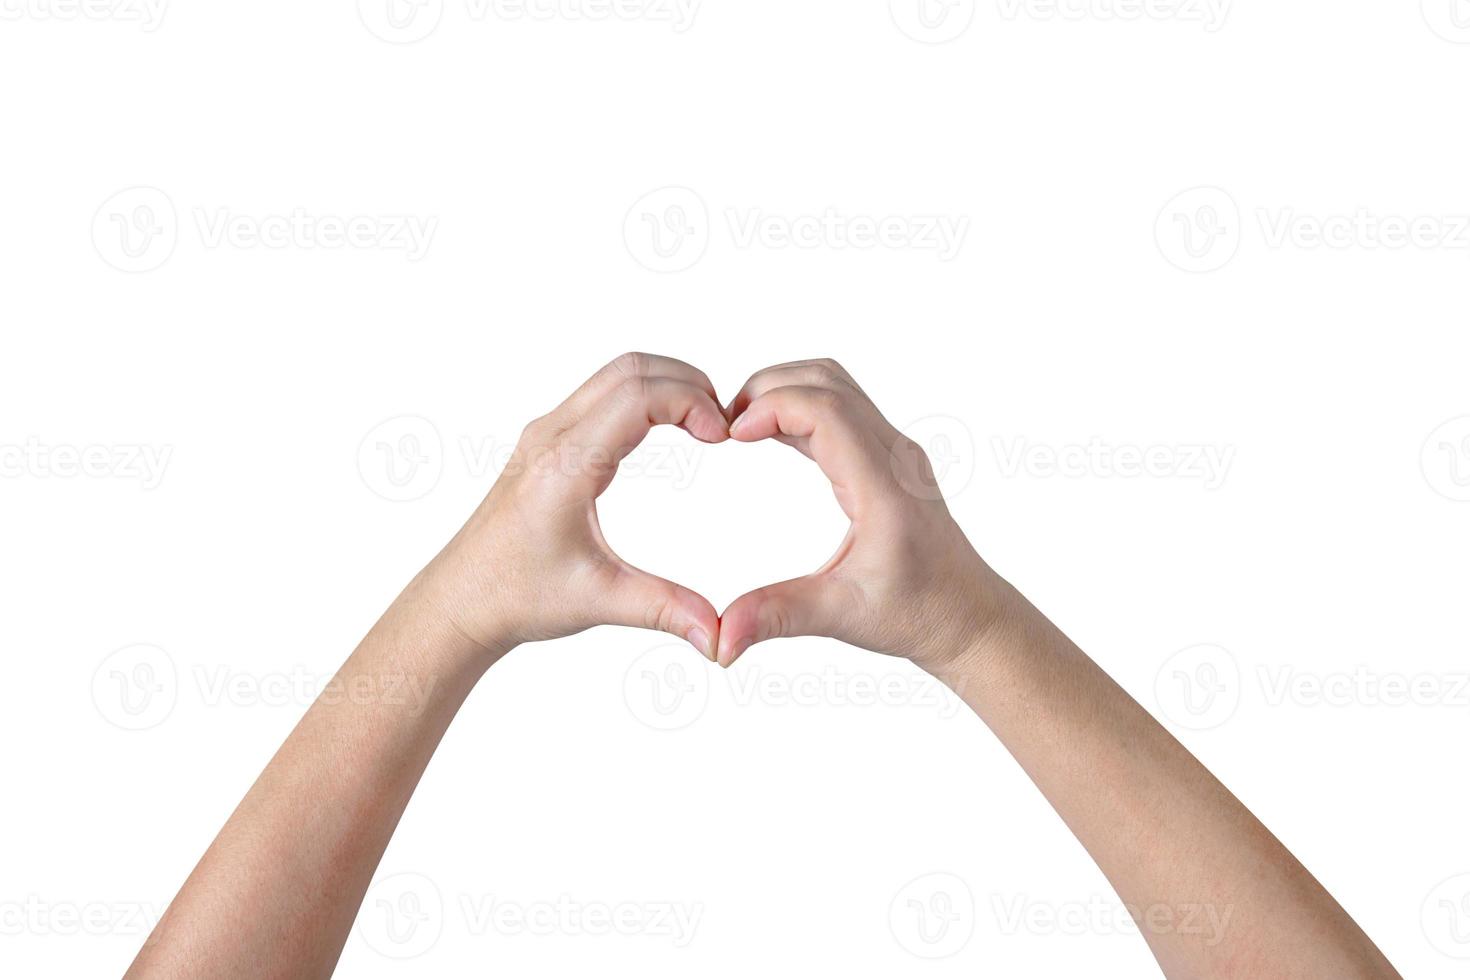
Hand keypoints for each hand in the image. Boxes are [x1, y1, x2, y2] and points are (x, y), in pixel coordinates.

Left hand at [419, 353, 728, 661]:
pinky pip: (603, 394)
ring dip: (666, 385)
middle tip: (723, 425)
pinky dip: (645, 397)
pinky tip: (669, 430)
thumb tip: (719, 634)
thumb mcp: (598, 602)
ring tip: (704, 426)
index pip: (637, 395)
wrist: (460, 600)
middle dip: (687, 384)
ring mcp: (546, 434)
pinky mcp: (548, 442)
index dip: (691, 402)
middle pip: (630, 369)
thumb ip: (665, 609)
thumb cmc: (515, 596)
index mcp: (564, 467)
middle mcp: (551, 437)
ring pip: (615, 375)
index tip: (723, 436)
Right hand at [717, 358, 1010, 671]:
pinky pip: (841, 407)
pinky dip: (800, 406)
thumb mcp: (842, 617)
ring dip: (784, 390)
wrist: (967, 615)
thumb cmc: (917, 613)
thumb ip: (777, 616)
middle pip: (827, 382)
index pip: (827, 411)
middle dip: (767, 389)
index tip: (730, 435)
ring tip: (740, 426)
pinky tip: (769, 434)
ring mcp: (895, 451)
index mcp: (885, 488)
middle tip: (723, 425)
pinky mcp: (888, 456)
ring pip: (835, 384)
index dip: (771, 407)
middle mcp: (895, 456)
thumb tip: (719, 640)